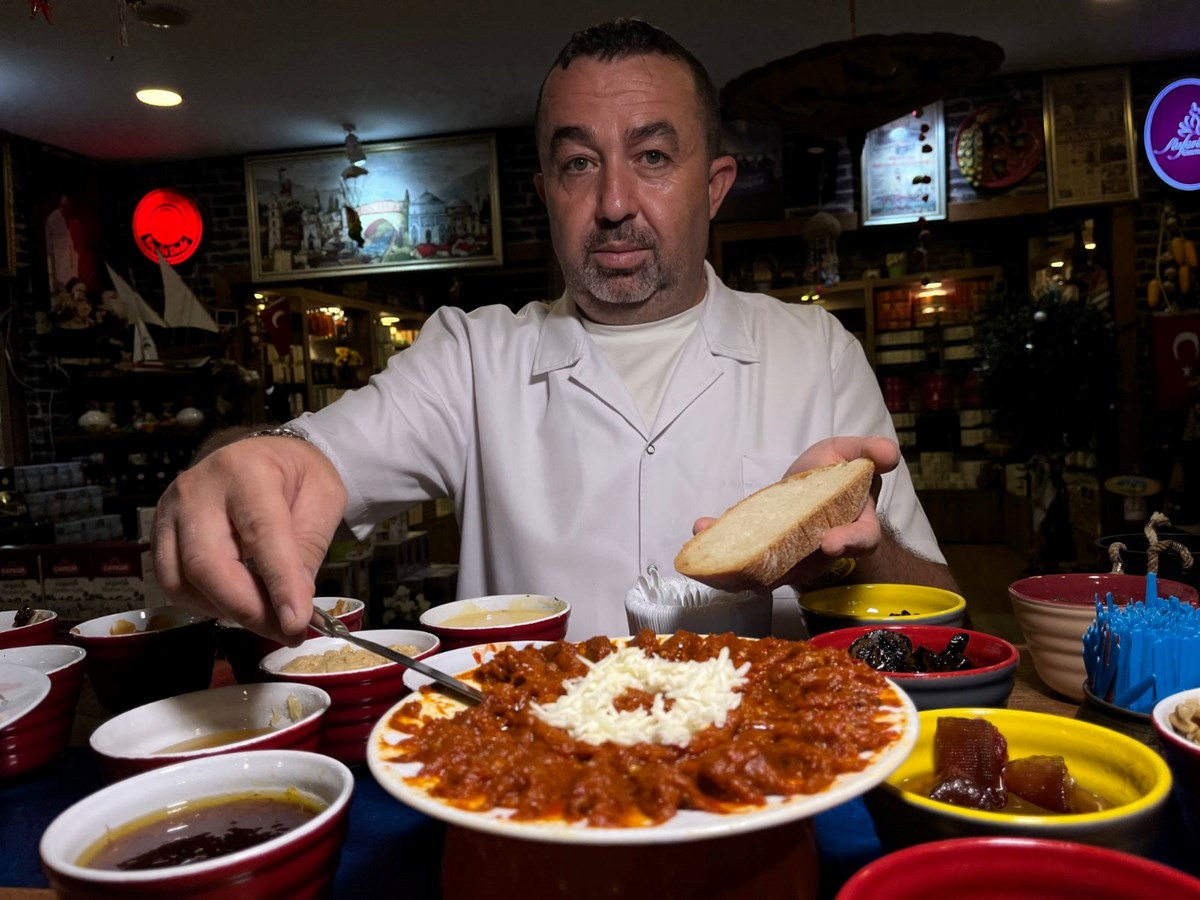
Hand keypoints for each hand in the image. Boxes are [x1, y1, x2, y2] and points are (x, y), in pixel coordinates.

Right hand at [153, 436, 347, 643]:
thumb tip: (293, 605)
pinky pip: (173, 583)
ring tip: (267, 615)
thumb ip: (308, 547)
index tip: (295, 622)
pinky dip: (206, 603)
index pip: (261, 533)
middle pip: (208, 563)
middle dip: (247, 609)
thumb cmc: (295, 475)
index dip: (278, 582)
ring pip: (183, 581)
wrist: (261, 455)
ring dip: (227, 610)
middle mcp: (197, 489)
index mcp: (246, 471)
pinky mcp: (159, 533)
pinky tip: (238, 600)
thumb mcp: (324, 498)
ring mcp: (170, 511)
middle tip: (285, 631)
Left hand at [689, 436, 898, 589]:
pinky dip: (720, 545)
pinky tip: (701, 527)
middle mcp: (823, 551)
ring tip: (713, 548)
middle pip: (806, 567)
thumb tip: (887, 453)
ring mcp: (792, 558)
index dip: (847, 543)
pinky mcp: (763, 554)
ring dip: (737, 564)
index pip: (860, 541)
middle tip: (754, 567)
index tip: (830, 544)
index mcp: (854, 527)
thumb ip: (866, 451)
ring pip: (769, 569)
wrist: (808, 491)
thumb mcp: (849, 454)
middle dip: (779, 566)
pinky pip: (743, 556)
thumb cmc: (832, 475)